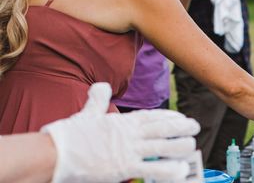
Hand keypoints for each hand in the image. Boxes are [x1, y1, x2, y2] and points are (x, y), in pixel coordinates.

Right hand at [42, 82, 199, 182]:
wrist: (54, 154)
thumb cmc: (69, 136)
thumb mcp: (87, 113)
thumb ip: (98, 100)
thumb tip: (101, 86)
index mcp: (122, 121)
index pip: (152, 116)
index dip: (169, 117)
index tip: (181, 117)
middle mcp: (129, 134)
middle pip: (162, 129)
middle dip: (180, 128)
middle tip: (195, 127)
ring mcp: (128, 150)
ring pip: (162, 147)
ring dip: (179, 146)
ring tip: (192, 146)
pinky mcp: (123, 167)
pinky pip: (151, 168)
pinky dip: (168, 169)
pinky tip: (181, 170)